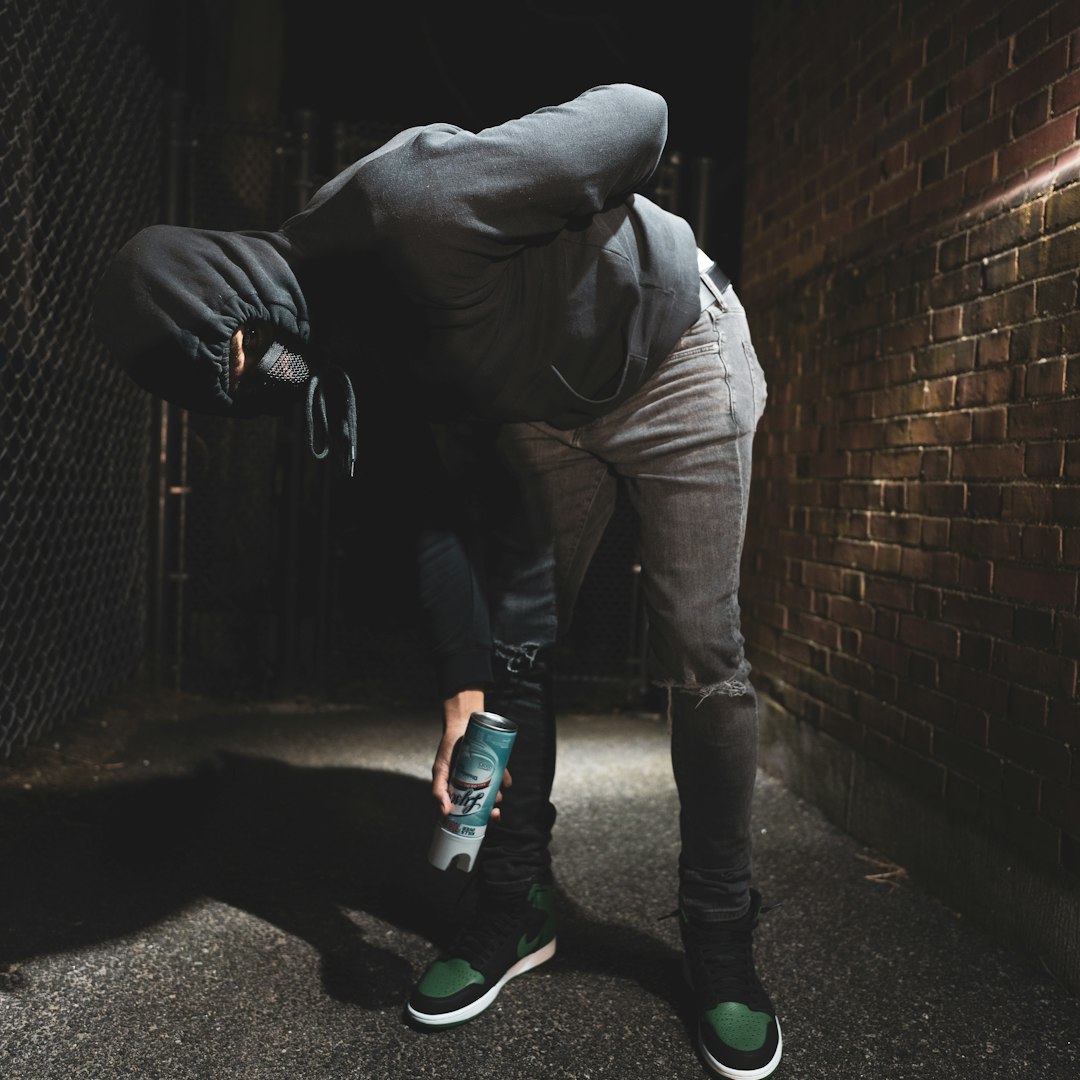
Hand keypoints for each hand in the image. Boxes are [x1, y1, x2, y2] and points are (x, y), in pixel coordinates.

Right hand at [432, 688, 510, 819]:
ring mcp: (486, 777)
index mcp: (460, 792)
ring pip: (496, 792)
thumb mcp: (440, 770)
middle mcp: (474, 787)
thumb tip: (444, 812)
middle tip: (495, 811)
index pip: (470, 812)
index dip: (480, 820)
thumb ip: (438, 790)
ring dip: (498, 796)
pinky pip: (504, 776)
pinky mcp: (496, 765)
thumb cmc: (447, 750)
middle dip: (493, 812)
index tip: (484, 821)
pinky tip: (505, 780)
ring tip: (496, 794)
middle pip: (486, 806)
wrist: (460, 726)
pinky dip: (506, 779)